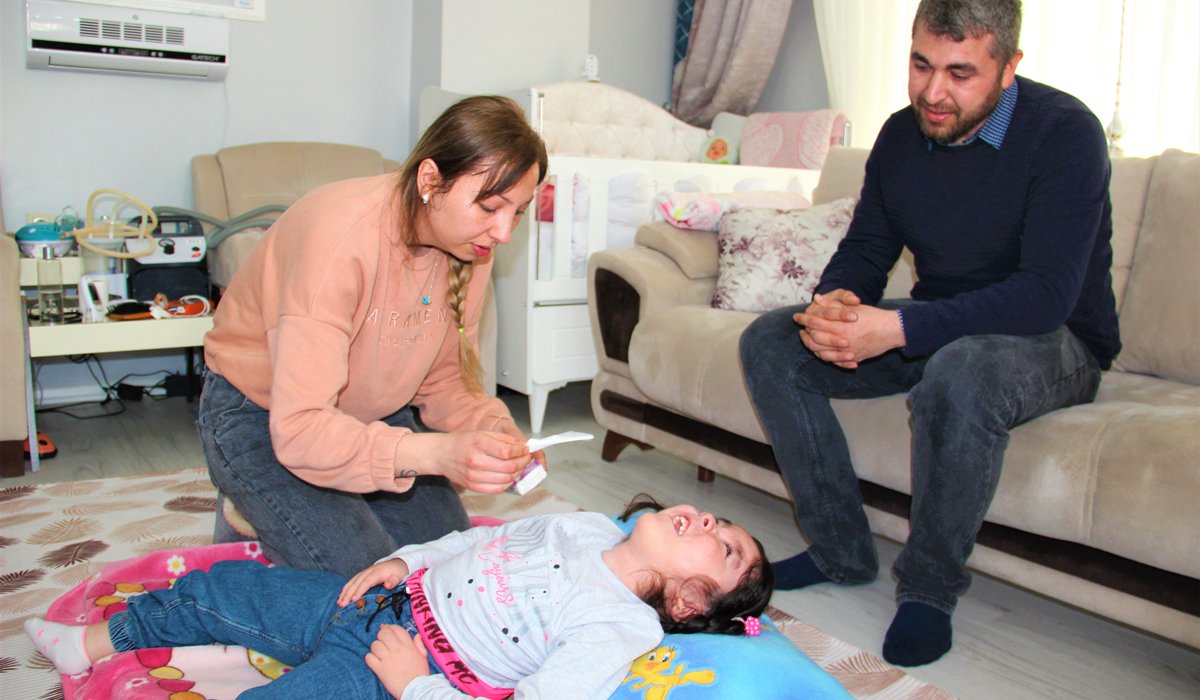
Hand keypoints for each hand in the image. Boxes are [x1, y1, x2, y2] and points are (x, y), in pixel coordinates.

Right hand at [337, 559, 409, 607]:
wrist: (397, 563)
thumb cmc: (398, 572)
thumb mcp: (399, 576)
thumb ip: (394, 581)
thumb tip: (388, 585)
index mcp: (377, 573)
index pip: (366, 582)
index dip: (359, 590)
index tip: (353, 600)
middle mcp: (368, 572)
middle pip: (356, 583)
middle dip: (348, 594)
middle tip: (342, 605)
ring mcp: (364, 573)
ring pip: (352, 582)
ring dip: (344, 592)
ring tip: (339, 603)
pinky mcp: (362, 575)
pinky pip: (352, 582)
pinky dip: (346, 589)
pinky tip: (341, 597)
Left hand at [365, 624, 428, 698]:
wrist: (416, 689)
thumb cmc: (420, 674)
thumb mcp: (423, 657)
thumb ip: (419, 645)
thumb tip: (416, 635)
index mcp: (408, 645)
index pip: (397, 629)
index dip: (389, 627)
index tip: (386, 628)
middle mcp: (397, 649)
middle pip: (383, 634)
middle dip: (381, 635)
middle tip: (382, 640)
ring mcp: (388, 659)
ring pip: (375, 645)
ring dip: (375, 648)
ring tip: (379, 653)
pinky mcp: (380, 669)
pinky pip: (369, 658)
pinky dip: (370, 658)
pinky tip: (374, 661)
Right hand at [398, 431, 529, 493]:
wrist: (440, 454)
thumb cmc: (461, 442)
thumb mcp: (482, 433)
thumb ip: (503, 440)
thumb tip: (522, 447)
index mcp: (479, 444)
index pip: (508, 452)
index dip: (521, 452)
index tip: (526, 450)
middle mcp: (476, 461)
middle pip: (509, 468)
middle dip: (523, 463)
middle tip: (525, 458)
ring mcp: (474, 476)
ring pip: (506, 480)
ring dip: (517, 473)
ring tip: (518, 467)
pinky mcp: (473, 486)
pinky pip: (497, 489)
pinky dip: (507, 484)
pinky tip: (508, 476)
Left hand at [798, 298, 904, 368]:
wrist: (892, 330)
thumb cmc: (873, 316)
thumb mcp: (853, 307)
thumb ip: (833, 305)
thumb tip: (817, 299)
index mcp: (840, 327)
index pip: (815, 323)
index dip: (804, 319)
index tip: (796, 316)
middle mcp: (842, 341)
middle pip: (815, 340)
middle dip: (805, 334)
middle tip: (801, 329)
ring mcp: (847, 352)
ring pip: (822, 354)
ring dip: (812, 347)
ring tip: (808, 341)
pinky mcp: (854, 358)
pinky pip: (836, 362)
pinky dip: (827, 358)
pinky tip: (822, 353)